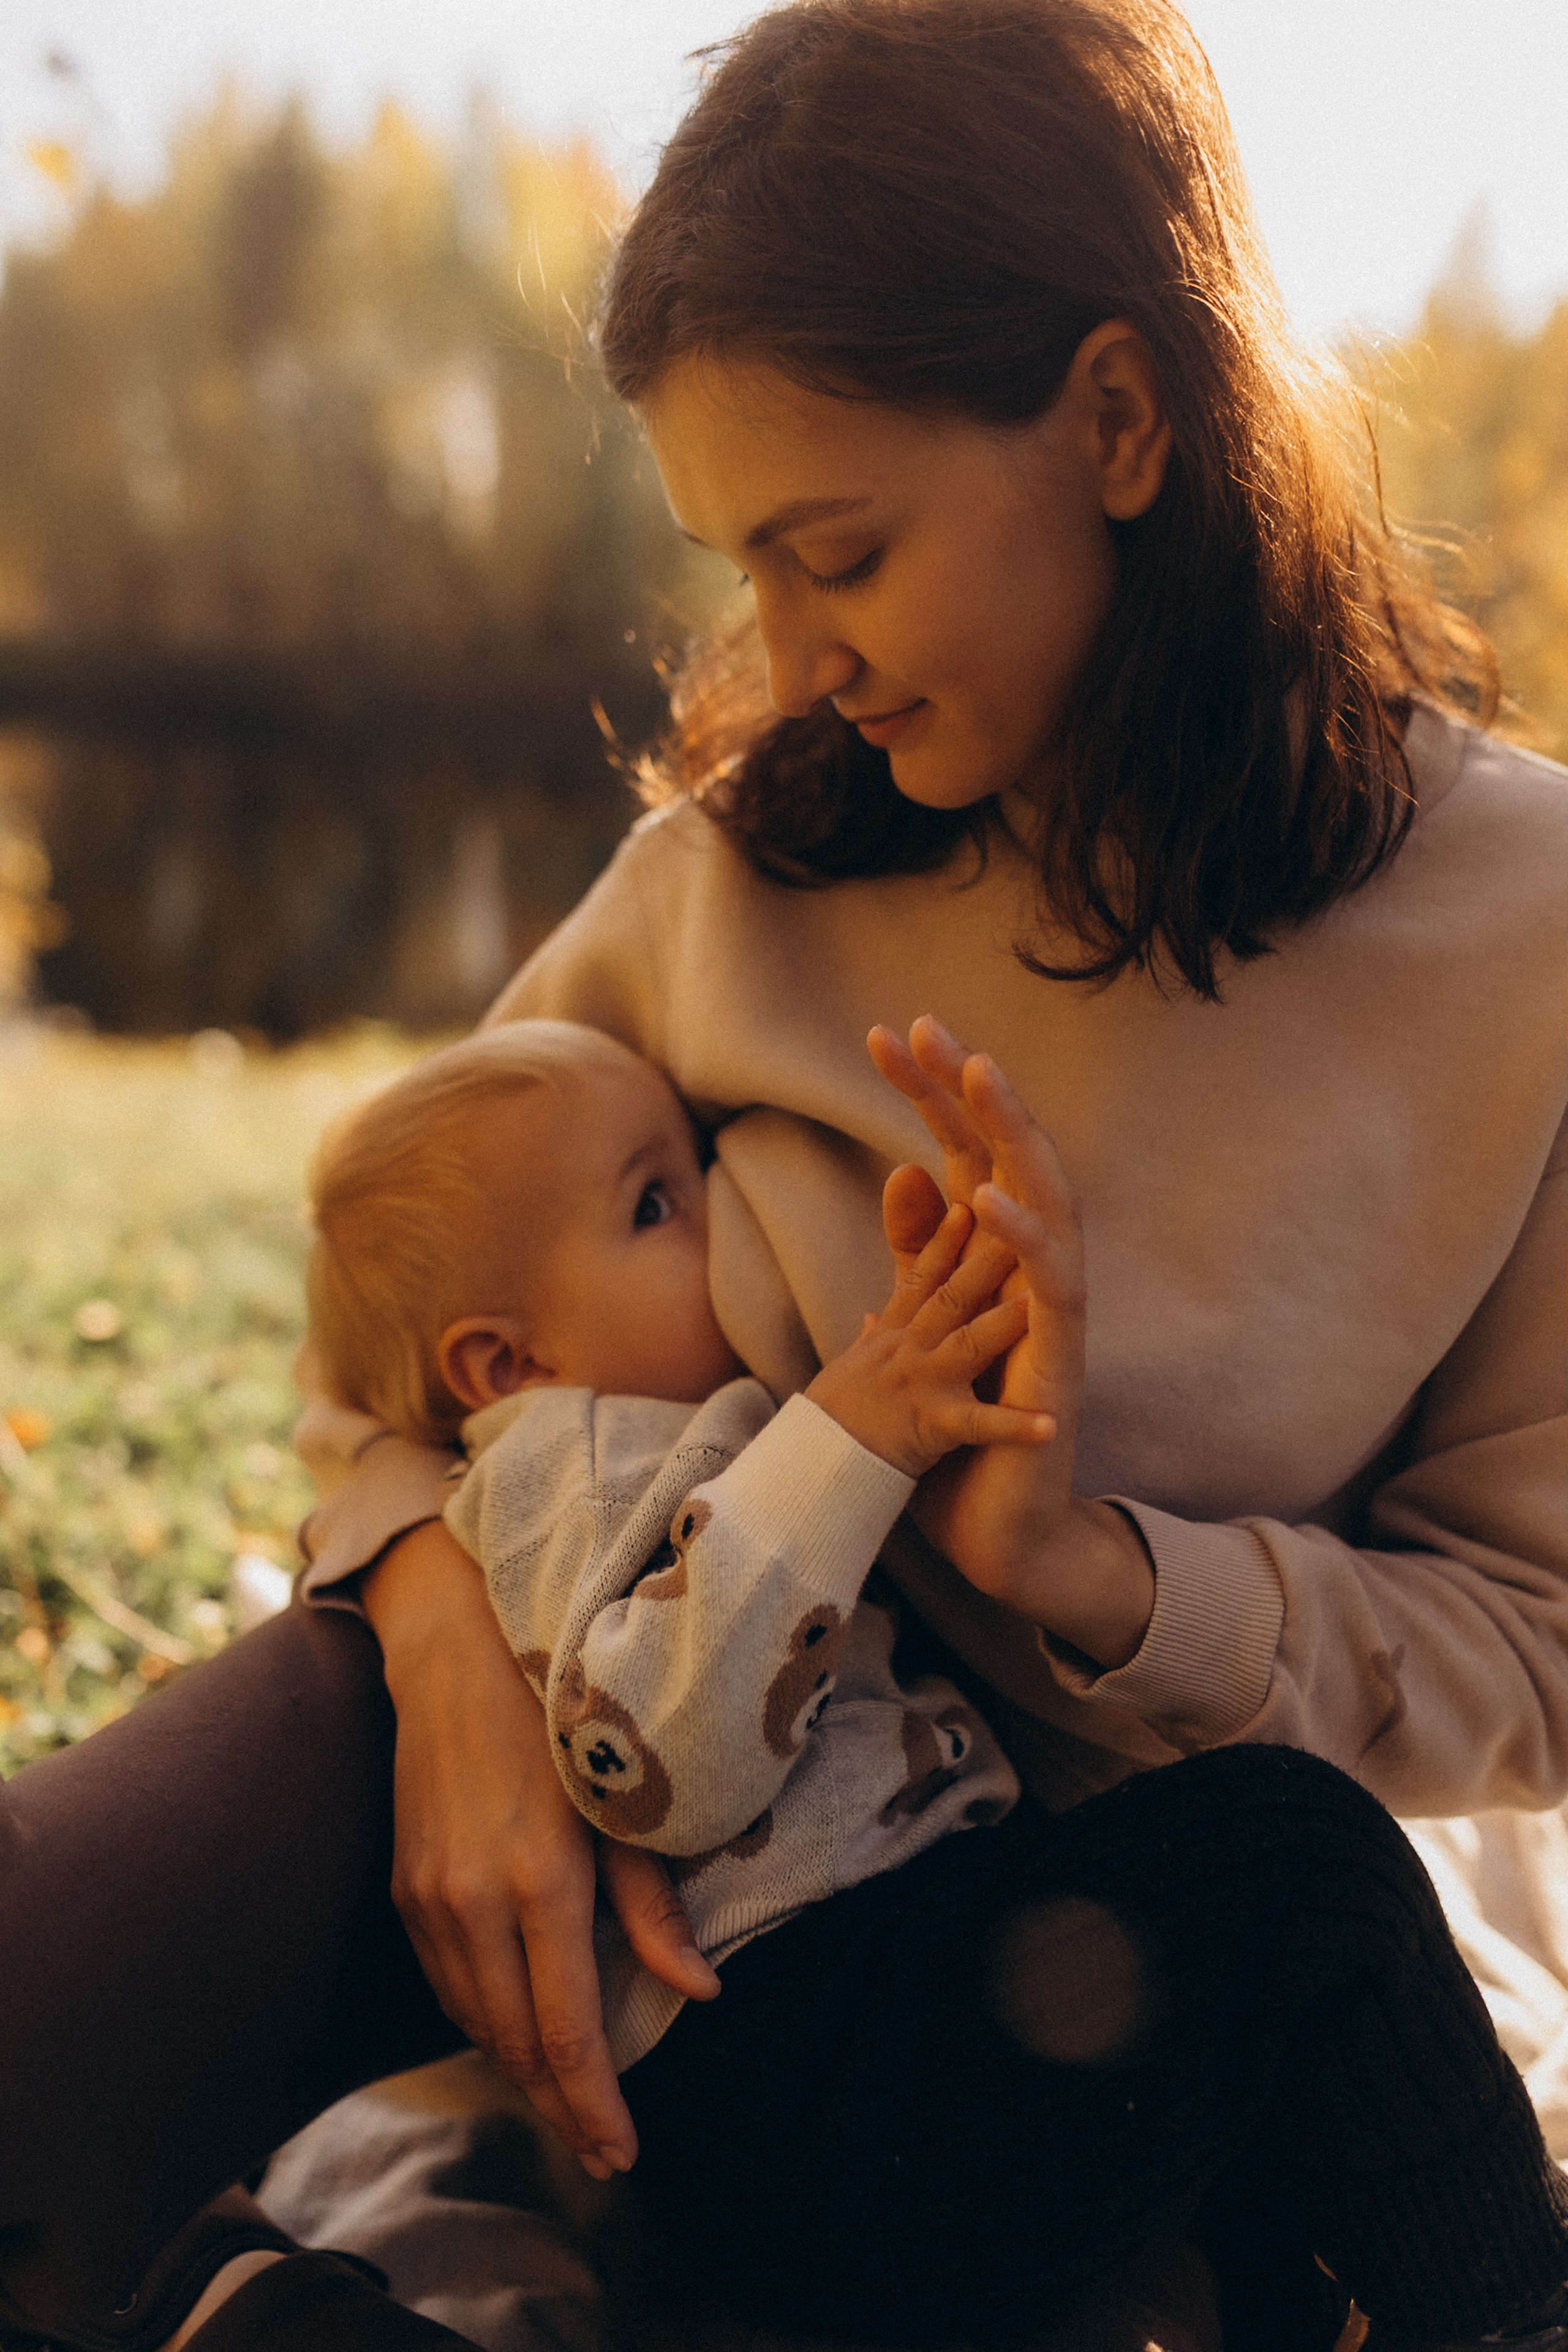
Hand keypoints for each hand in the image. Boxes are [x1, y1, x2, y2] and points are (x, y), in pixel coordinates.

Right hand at [361, 1521, 718, 2175]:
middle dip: (563, 2108)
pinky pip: (447, 1985)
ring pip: (476, 2024)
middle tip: (605, 2152)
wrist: (455, 1651)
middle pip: (517, 2046)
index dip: (596, 2108)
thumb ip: (654, 1905)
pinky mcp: (405, 1889)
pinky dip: (484, 2023)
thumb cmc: (560, 1714)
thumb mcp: (624, 1803)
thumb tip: (701, 1990)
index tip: (623, 2156)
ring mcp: (430, 1899)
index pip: (567, 2034)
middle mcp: (474, 1903)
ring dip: (522, 2071)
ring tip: (571, 2104)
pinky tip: (517, 2031)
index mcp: (540, 1883)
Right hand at [806, 1196, 1053, 1477]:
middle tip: (1022, 1220)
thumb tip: (875, 1315)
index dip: (946, 1241)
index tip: (971, 1204)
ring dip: (1004, 1322)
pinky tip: (1049, 1424)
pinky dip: (1013, 1427)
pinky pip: (976, 1427)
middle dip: (987, 1257)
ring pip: (968, 1344)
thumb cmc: (827, 1431)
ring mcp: (917, 1387)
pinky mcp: (928, 1429)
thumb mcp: (847, 1375)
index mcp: (892, 1342)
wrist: (805, 1479)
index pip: (923, 1281)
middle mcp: (906, 1354)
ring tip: (1040, 1301)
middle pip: (951, 1296)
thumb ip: (871, 1342)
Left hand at [868, 1018, 1153, 1668]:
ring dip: (1013, 1136)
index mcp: (993, 1261)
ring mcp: (1050, 1312)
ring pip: (1048, 1202)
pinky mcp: (1060, 1358)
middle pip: (1009, 1156)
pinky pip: (1052, 1287)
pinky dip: (1022, 1240)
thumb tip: (903, 1175)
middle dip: (973, 1090)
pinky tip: (985, 1197)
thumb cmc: (960, 1435)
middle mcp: (1029, 1273)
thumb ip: (919, 1256)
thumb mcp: (924, 1327)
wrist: (995, 1535)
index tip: (883, 1033)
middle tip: (931, 1027)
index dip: (931, 1093)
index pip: (964, 1153)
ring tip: (978, 1075)